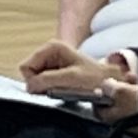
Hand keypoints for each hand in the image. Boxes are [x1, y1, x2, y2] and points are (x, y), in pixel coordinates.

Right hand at [20, 42, 137, 120]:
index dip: (35, 80)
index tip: (50, 87)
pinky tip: (65, 90)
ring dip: (48, 88)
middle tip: (60, 88)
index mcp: (52, 47)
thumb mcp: (71, 78)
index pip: (26, 67)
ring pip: (36, 80)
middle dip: (41, 84)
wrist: (111, 85)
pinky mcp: (57, 74)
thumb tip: (29, 86)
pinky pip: (45, 84)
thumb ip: (47, 80)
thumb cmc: (96, 79)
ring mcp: (53, 63)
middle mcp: (50, 53)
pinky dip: (52, 90)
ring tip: (65, 89)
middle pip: (30, 73)